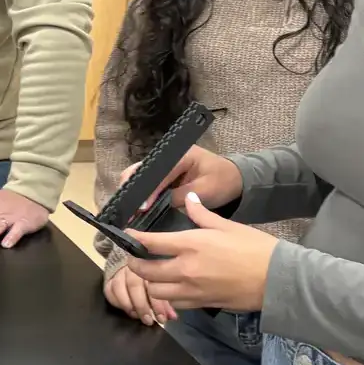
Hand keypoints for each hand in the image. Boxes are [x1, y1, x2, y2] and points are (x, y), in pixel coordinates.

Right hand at [103, 265, 177, 325]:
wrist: (129, 265)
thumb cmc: (149, 280)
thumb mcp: (160, 289)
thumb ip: (166, 303)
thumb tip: (172, 317)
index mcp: (148, 270)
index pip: (152, 285)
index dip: (157, 304)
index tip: (161, 318)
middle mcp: (132, 269)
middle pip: (134, 285)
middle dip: (141, 305)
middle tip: (148, 320)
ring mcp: (119, 273)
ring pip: (119, 287)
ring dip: (127, 304)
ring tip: (135, 316)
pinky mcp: (108, 279)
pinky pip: (109, 290)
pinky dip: (116, 301)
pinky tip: (125, 310)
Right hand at [118, 144, 243, 215]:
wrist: (236, 180)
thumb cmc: (223, 182)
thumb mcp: (204, 191)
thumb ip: (180, 196)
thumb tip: (156, 206)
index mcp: (181, 154)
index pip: (158, 171)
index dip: (148, 190)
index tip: (141, 207)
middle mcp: (169, 156)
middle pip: (142, 169)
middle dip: (131, 187)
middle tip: (126, 208)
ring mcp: (166, 165)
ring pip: (141, 176)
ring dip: (133, 191)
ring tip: (128, 210)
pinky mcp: (165, 175)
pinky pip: (148, 183)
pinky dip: (141, 195)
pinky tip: (136, 208)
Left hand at [124, 191, 274, 310]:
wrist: (277, 279)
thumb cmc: (255, 248)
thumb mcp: (228, 226)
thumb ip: (202, 215)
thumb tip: (191, 199)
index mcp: (190, 245)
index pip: (150, 244)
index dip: (133, 240)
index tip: (127, 237)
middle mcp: (186, 269)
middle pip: (145, 272)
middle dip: (135, 264)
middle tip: (136, 258)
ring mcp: (192, 290)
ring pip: (156, 291)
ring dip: (151, 283)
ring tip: (154, 275)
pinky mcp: (202, 304)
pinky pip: (175, 303)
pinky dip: (169, 296)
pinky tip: (173, 288)